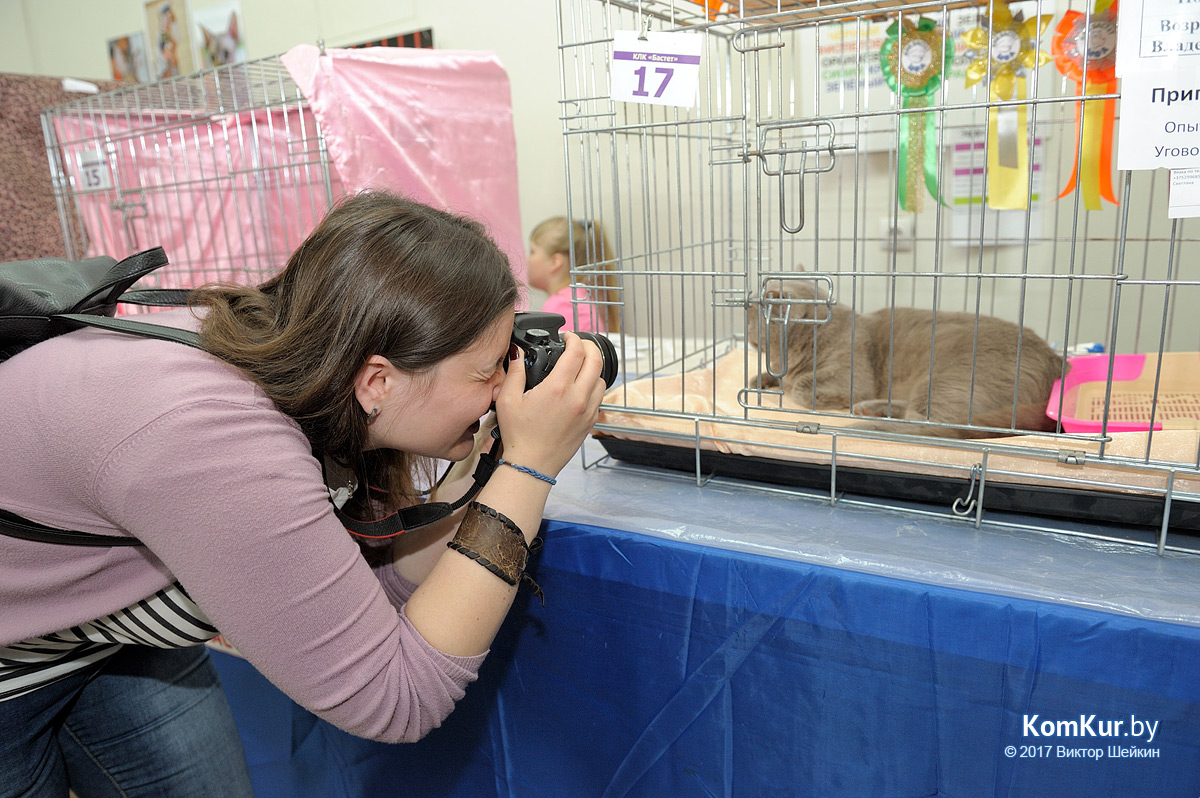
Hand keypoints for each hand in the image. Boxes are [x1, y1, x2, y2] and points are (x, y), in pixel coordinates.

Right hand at [493, 332, 605, 477]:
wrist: (532, 465)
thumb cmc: (519, 436)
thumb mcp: (508, 400)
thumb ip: (515, 372)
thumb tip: (517, 352)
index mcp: (558, 388)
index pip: (577, 352)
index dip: (574, 338)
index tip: (568, 337)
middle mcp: (578, 398)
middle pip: (596, 361)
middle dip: (589, 346)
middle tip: (578, 345)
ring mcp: (587, 411)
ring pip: (601, 379)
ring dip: (593, 368)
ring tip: (580, 366)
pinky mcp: (590, 423)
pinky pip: (599, 398)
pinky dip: (593, 387)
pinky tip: (580, 388)